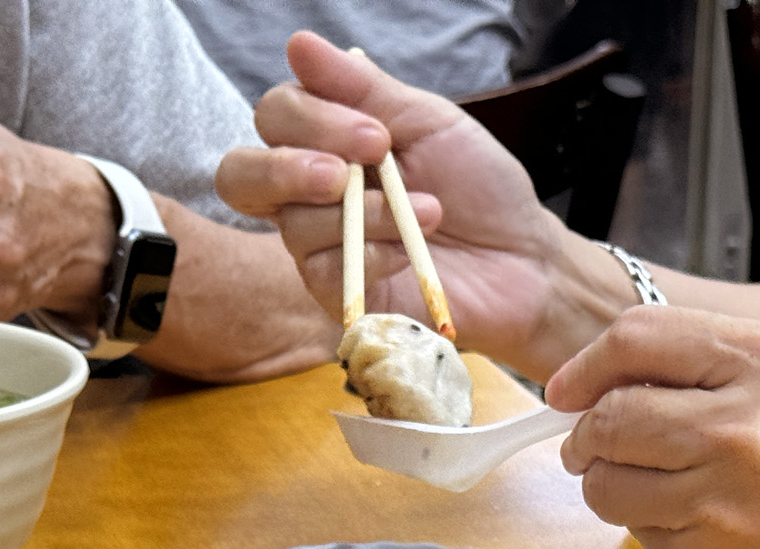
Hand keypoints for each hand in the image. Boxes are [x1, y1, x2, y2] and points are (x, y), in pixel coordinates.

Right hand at [214, 32, 621, 378]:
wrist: (519, 258)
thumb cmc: (477, 187)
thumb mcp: (427, 121)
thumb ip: (362, 88)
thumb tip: (300, 44)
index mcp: (326, 143)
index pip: (275, 117)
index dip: (312, 119)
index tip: (379, 134)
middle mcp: (308, 194)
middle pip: (240, 174)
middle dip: (289, 168)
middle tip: (350, 173)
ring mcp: (317, 246)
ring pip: (293, 222)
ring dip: (364, 212)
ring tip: (426, 212)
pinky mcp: (334, 293)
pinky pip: (323, 268)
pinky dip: (373, 251)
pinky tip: (410, 250)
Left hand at [547, 306, 759, 548]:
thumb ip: (723, 369)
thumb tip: (615, 382)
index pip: (636, 339)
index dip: (585, 366)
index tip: (565, 390)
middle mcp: (742, 427)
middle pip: (607, 421)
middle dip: (585, 438)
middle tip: (588, 448)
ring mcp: (724, 505)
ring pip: (610, 491)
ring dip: (615, 491)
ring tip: (657, 490)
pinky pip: (650, 545)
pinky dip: (662, 538)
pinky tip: (714, 532)